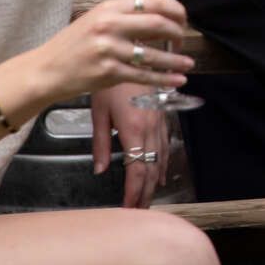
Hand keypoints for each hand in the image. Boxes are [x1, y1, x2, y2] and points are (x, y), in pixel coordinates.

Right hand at [13, 0, 192, 108]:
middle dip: (178, 33)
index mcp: (110, 8)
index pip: (153, 2)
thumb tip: (162, 21)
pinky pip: (143, 76)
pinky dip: (164, 79)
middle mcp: (109, 25)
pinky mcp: (108, 72)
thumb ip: (126, 18)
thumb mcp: (97, 21)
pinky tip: (177, 80)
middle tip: (183, 41)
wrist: (45, 70)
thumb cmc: (73, 45)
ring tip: (188, 63)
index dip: (175, 11)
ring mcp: (108, 49)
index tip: (184, 19)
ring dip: (175, 60)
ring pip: (153, 54)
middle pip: (158, 24)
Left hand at [93, 83, 166, 207]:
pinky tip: (161, 172)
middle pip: (152, 168)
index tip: (128, 208)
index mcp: (134, 129)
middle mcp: (151, 129)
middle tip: (139, 210)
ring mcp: (160, 122)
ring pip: (161, 158)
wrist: (134, 55)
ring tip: (149, 198)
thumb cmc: (111, 82)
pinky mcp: (163, 116)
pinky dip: (163, 163)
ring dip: (155, 181)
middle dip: (146, 192)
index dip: (134, 191)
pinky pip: (166, 146)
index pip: (137, 169)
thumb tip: (100, 169)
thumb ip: (100, 142)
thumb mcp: (99, 112)